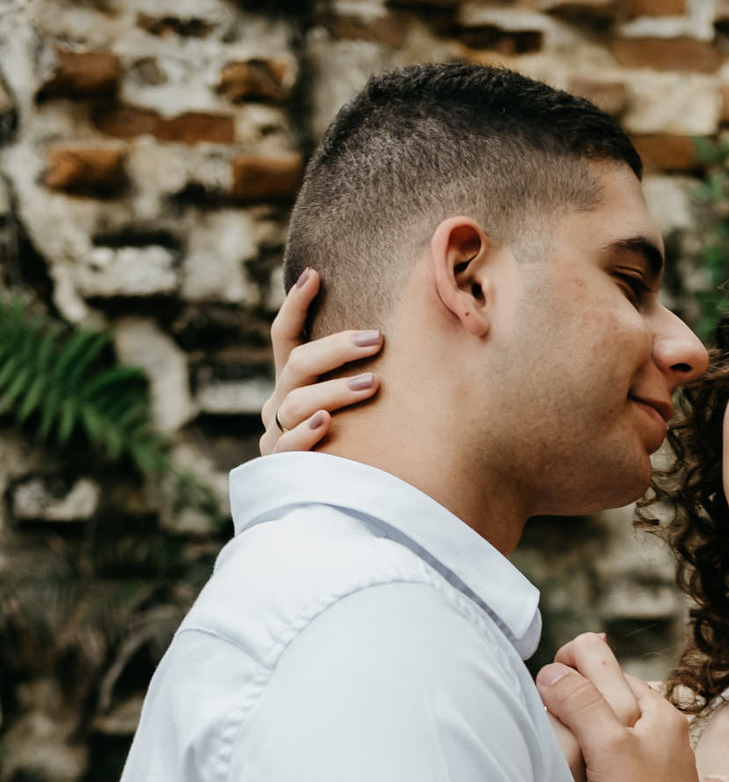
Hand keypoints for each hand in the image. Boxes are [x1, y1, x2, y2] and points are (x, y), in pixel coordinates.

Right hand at [259, 267, 383, 454]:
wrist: (328, 506)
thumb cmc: (353, 446)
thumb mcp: (351, 408)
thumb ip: (357, 377)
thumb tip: (400, 338)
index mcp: (290, 381)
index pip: (284, 335)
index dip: (295, 304)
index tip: (315, 274)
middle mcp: (278, 402)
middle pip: (298, 363)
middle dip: (337, 348)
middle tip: (378, 339)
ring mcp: (275, 434)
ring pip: (297, 401)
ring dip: (335, 389)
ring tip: (373, 384)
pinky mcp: (280, 466)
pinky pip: (287, 445)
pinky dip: (305, 433)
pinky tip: (326, 423)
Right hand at [536, 637, 708, 781]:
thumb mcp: (606, 746)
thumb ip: (580, 703)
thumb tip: (550, 673)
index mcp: (657, 709)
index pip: (604, 663)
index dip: (569, 670)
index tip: (547, 694)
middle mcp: (661, 729)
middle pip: (606, 691)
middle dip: (574, 695)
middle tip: (549, 718)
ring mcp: (657, 759)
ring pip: (609, 723)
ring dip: (582, 724)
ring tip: (561, 744)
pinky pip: (615, 755)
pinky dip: (594, 754)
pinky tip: (583, 772)